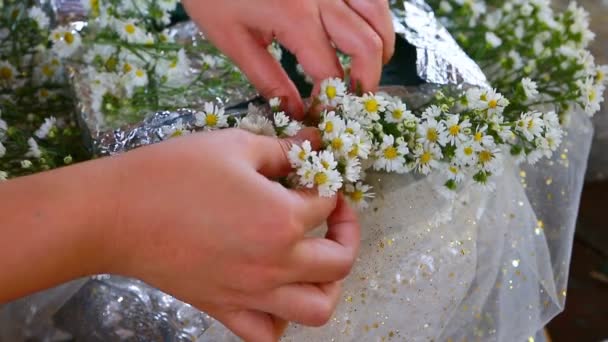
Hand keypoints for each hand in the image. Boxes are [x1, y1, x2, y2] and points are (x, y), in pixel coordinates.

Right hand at [106, 129, 360, 340]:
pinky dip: (282, 319)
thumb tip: (313, 143)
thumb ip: (282, 149)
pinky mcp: (224, 309)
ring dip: (328, 285)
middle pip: (339, 262)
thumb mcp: (233, 145)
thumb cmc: (173, 172)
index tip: (317, 174)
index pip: (327, 203)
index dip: (329, 184)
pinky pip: (267, 333)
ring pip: (317, 310)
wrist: (114, 214)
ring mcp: (252, 293)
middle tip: (333, 216)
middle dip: (347, 235)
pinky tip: (275, 294)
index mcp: (282, 219)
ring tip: (314, 261)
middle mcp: (276, 263)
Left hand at [183, 0, 394, 117]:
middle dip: (368, 79)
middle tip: (356, 98)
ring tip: (368, 67)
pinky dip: (375, 15)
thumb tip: (295, 112)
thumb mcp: (232, 40)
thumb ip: (268, 79)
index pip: (330, 70)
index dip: (332, 99)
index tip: (324, 112)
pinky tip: (364, 29)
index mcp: (294, 18)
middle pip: (367, 44)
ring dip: (380, 45)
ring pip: (378, 14)